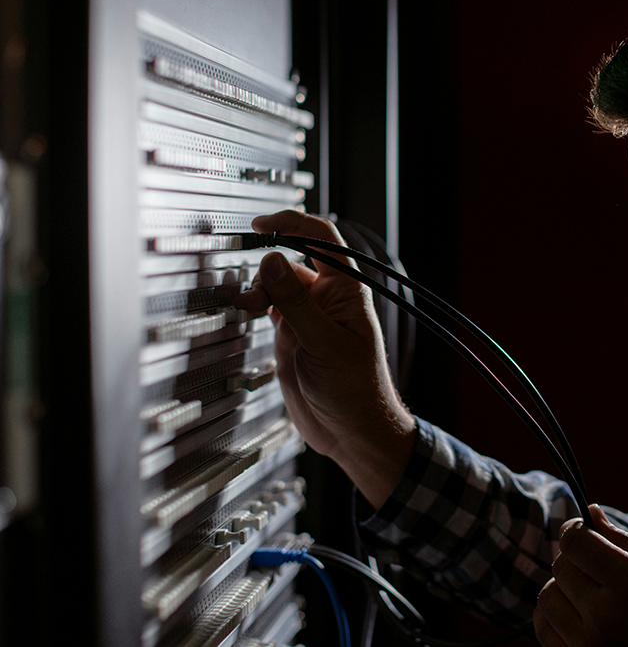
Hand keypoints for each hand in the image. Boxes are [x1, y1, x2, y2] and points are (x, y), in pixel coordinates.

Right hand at [234, 211, 415, 507]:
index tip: (262, 224)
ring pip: (275, 286)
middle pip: (289, 262)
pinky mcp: (292, 336)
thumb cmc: (356, 391)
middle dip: (266, 268)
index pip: (321, 240)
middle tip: (251, 291)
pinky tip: (244, 312)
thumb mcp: (323, 343)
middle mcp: (327, 298)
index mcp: (346, 291)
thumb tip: (272, 261)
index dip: (292, 223)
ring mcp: (308, 317)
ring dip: (257, 290)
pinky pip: (269, 308)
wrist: (352, 431)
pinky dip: (254, 306)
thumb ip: (295, 302)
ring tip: (245, 306)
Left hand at [534, 505, 627, 646]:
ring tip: (589, 592)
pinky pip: (544, 630)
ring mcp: (588, 646)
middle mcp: (605, 617)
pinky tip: (576, 613)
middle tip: (596, 565)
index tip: (583, 530)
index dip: (576, 529)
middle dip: (575, 558)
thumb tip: (590, 512)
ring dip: (563, 587)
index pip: (575, 542)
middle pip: (561, 567)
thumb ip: (625, 541)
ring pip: (547, 597)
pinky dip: (553, 616)